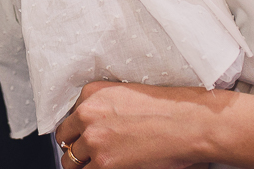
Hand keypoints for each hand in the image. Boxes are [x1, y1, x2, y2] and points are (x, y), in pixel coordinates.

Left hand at [55, 82, 219, 168]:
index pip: (70, 116)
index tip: (84, 136)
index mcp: (91, 92)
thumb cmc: (167, 108)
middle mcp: (87, 113)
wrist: (188, 123)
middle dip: (75, 147)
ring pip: (70, 160)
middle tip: (87, 154)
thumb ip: (103, 106)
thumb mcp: (127, 93)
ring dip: (81, 164)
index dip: (78, 129)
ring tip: (96, 164)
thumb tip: (93, 124)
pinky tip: (107, 168)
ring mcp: (93, 139)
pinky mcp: (103, 162)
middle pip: (65, 137)